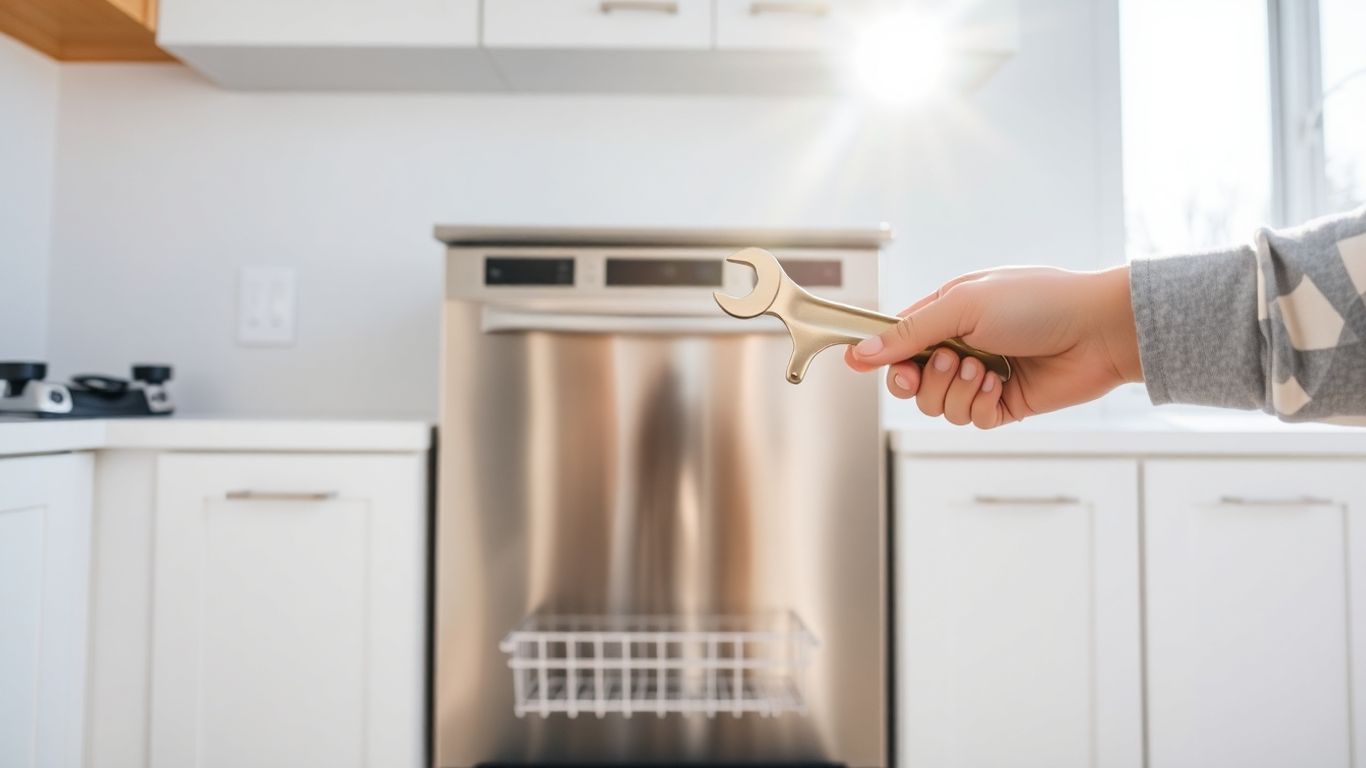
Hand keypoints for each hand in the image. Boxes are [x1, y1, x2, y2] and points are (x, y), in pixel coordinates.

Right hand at [844, 265, 1141, 427]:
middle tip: (945, 364)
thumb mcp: (963, 306)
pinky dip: (978, 405)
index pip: (895, 343)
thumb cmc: (1038, 302)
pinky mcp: (1001, 404)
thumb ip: (910, 332)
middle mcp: (958, 347)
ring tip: (984, 369)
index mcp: (945, 315)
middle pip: (909, 383)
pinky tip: (1000, 385)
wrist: (1098, 330)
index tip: (862, 365)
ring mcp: (979, 378)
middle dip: (921, 380)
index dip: (879, 357)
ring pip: (936, 406)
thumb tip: (862, 351)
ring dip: (955, 391)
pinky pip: (968, 420)